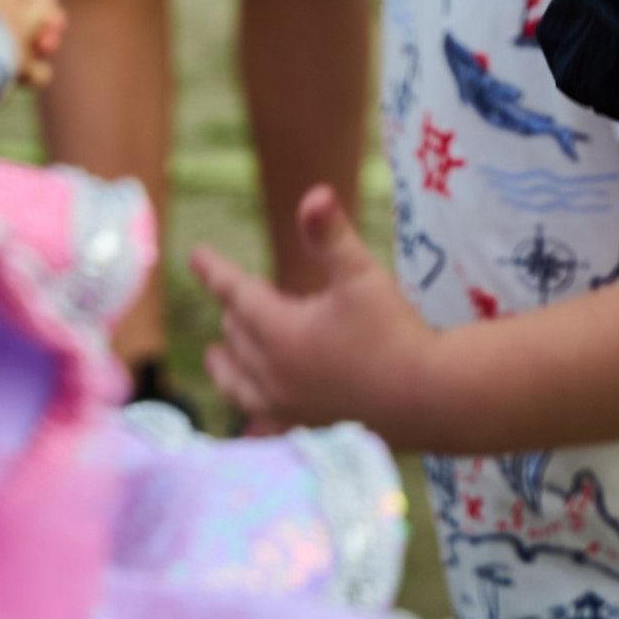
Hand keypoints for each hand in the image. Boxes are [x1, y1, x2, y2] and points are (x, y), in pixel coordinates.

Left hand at [195, 188, 439, 445]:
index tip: (195, 255)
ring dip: (226, 362)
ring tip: (215, 354)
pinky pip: (259, 420)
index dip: (215, 271)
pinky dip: (247, 409)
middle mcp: (273, 374)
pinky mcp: (303, 426)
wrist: (424, 396)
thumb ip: (331, 236)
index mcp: (280, 334)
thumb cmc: (393, 330)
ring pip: (237, 382)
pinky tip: (249, 416)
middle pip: (237, 336)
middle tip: (235, 291)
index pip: (237, 294)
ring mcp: (286, 405)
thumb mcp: (362, 274)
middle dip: (233, 310)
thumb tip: (314, 193)